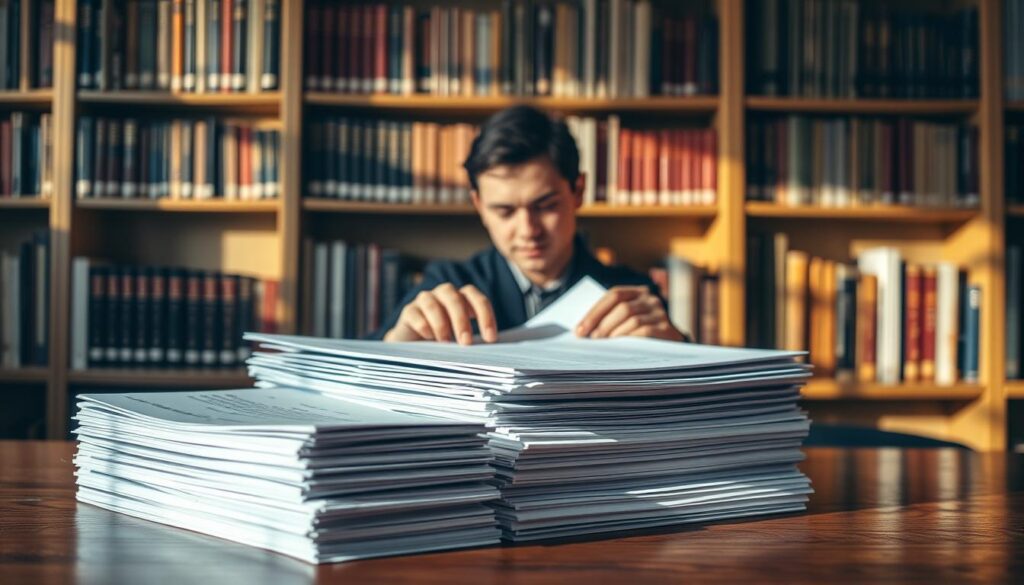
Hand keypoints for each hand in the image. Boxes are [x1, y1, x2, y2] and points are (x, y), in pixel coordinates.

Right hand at [383, 283, 497, 344]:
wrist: (413, 347)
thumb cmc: (444, 343)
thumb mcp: (461, 340)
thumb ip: (473, 340)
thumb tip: (490, 354)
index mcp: (463, 298)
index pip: (478, 299)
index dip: (486, 316)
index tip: (490, 339)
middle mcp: (444, 294)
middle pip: (455, 299)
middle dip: (462, 321)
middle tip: (466, 343)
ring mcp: (425, 300)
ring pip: (433, 304)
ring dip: (441, 324)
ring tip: (445, 343)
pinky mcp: (409, 311)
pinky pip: (416, 314)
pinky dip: (424, 326)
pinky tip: (428, 338)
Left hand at [575, 285, 684, 341]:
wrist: (671, 346)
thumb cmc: (640, 332)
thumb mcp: (626, 320)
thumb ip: (610, 318)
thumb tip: (583, 331)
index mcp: (638, 292)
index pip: (614, 295)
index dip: (595, 312)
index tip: (579, 330)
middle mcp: (651, 299)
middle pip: (623, 308)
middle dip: (603, 324)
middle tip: (591, 339)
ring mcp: (661, 313)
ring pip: (633, 320)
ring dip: (614, 333)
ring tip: (603, 345)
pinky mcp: (667, 329)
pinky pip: (645, 332)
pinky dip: (629, 339)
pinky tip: (620, 348)